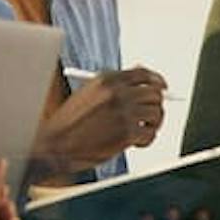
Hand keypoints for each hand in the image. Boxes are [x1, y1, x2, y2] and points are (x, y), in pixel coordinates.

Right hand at [32, 66, 168, 177]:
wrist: (57, 145)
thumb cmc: (70, 124)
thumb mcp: (89, 94)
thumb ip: (114, 87)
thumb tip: (143, 82)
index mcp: (108, 80)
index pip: (143, 74)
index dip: (157, 80)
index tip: (163, 88)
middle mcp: (118, 93)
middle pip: (154, 93)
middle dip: (155, 106)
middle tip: (151, 117)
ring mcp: (123, 112)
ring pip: (156, 113)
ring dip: (152, 124)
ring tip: (140, 131)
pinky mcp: (127, 133)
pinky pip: (151, 134)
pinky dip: (146, 140)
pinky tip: (135, 143)